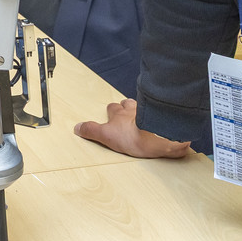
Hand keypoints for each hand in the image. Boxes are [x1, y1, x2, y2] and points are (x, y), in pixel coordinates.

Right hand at [74, 99, 190, 158]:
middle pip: (129, 104)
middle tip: (127, 109)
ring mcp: (149, 114)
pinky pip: (161, 117)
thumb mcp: (106, 135)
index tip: (111, 110)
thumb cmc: (134, 136)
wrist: (158, 136)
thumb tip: (78, 127)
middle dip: (126, 106)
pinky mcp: (163, 122)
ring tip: (143, 114)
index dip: (112, 110)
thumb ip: (91, 130)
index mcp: (120, 114)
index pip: (113, 108)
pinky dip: (160, 118)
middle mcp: (134, 110)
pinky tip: (163, 123)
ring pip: (144, 107)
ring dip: (142, 110)